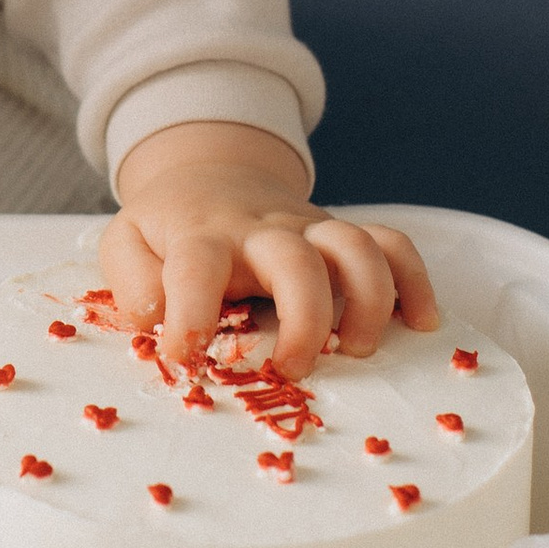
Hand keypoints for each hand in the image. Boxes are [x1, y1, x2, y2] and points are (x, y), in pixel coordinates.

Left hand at [106, 122, 439, 369]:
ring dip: (368, 299)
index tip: (184, 357)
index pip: (196, 265)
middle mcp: (261, 230)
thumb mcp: (127, 244)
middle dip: (303, 317)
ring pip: (354, 245)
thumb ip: (132, 281)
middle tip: (293, 371)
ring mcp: (309, 230)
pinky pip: (392, 245)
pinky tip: (421, 323)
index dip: (190, 312)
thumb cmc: (169, 229)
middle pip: (294, 256)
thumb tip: (155, 318)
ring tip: (358, 350)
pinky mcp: (340, 239)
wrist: (211, 177)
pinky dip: (415, 281)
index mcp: (202, 234)